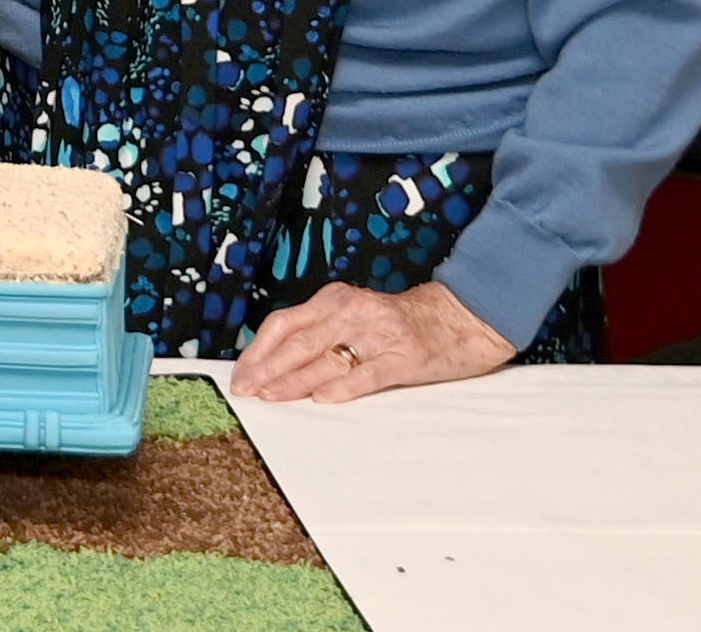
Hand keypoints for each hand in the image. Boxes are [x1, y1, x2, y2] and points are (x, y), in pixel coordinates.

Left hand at [230, 281, 515, 402]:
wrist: (460, 318)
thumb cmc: (398, 323)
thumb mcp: (353, 317)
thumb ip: (319, 334)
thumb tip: (273, 365)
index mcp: (334, 300)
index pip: (284, 323)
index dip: (258, 351)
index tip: (239, 376)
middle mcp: (351, 311)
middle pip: (298, 342)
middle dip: (267, 368)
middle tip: (246, 392)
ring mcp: (378, 333)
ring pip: (326, 358)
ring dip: (294, 380)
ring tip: (272, 397)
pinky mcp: (404, 356)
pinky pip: (368, 373)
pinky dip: (343, 387)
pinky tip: (323, 399)